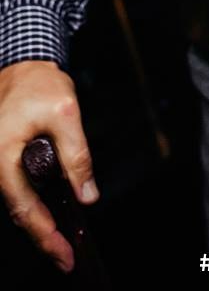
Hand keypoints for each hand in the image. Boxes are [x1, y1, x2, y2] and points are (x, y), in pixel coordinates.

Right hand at [0, 59, 99, 272]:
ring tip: (60, 242)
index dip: (45, 234)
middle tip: (64, 257)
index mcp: (2, 156)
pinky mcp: (3, 158)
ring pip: (17, 201)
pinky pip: (17, 188)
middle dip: (42, 236)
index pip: (24, 206)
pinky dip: (33, 204)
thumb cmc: (38, 83)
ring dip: (38, 222)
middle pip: (18, 210)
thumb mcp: (65, 113)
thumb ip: (76, 155)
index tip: (64, 255)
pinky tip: (50, 214)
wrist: (23, 64)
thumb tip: (87, 194)